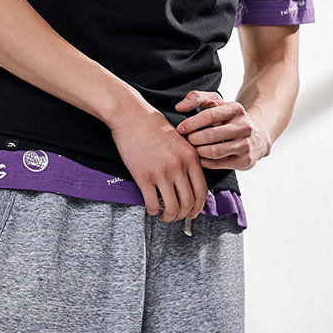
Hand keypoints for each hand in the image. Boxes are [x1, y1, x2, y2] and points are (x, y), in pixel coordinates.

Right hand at [108, 101, 208, 222]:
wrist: (131, 115)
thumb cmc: (152, 124)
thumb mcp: (179, 139)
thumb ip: (187, 158)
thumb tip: (188, 181)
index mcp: (190, 156)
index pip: (202, 190)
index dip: (199, 206)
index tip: (193, 212)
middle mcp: (179, 166)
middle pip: (188, 202)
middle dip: (183, 215)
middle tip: (176, 216)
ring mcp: (161, 172)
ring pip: (172, 208)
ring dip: (168, 217)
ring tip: (163, 216)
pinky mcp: (143, 176)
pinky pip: (152, 203)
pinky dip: (153, 211)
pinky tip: (151, 208)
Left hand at [175, 90, 270, 170]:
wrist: (256, 137)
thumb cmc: (229, 118)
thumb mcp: (216, 102)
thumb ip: (197, 97)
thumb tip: (179, 106)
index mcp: (236, 109)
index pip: (210, 115)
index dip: (192, 123)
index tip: (181, 128)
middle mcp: (244, 126)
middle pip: (211, 135)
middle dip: (193, 139)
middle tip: (186, 140)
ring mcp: (246, 145)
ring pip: (214, 151)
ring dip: (198, 151)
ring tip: (192, 148)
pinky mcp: (245, 161)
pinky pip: (218, 164)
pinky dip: (204, 162)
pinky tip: (200, 157)